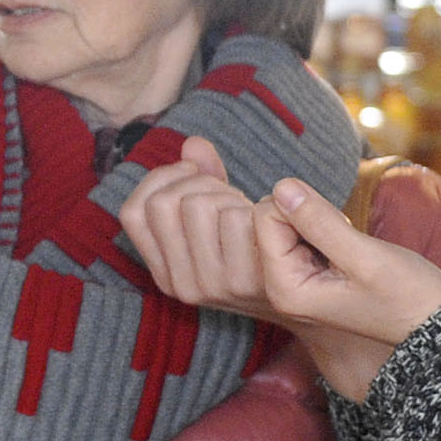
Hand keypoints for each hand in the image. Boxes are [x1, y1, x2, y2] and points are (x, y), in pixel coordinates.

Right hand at [118, 138, 276, 320]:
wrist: (307, 295)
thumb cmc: (257, 249)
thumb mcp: (218, 218)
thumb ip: (201, 179)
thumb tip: (193, 145)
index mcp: (164, 271)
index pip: (132, 212)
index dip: (159, 179)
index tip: (191, 173)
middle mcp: (180, 284)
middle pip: (164, 202)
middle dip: (197, 182)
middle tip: (226, 192)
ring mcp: (211, 285)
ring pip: (198, 204)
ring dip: (228, 194)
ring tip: (248, 210)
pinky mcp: (245, 282)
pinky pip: (235, 217)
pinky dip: (256, 206)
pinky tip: (270, 222)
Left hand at [250, 178, 440, 397]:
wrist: (434, 322)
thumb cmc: (406, 295)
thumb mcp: (365, 257)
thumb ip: (320, 222)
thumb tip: (282, 186)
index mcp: (285, 289)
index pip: (265, 218)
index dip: (302, 208)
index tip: (337, 230)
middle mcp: (280, 288)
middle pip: (269, 220)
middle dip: (307, 217)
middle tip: (345, 243)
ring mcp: (294, 282)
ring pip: (286, 223)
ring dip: (319, 224)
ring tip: (349, 250)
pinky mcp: (309, 274)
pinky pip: (301, 234)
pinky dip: (326, 231)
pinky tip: (349, 251)